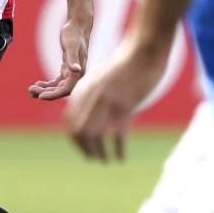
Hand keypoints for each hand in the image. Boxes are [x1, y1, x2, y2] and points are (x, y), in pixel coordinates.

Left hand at [28, 19, 89, 100]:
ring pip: (58, 87)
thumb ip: (73, 59)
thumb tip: (76, 70)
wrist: (78, 26)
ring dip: (45, 90)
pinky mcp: (67, 68)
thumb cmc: (74, 34)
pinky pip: (57, 81)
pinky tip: (39, 84)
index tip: (40, 96)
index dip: (53, 95)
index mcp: (79, 73)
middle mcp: (76, 75)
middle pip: (60, 91)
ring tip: (31, 89)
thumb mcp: (72, 46)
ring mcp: (71, 72)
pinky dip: (48, 84)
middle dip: (45, 93)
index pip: (66, 90)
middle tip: (30, 91)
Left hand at [64, 38, 167, 161]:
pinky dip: (119, 150)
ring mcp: (108, 102)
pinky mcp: (126, 105)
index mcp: (83, 90)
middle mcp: (91, 97)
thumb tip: (84, 116)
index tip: (84, 149)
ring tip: (105, 161)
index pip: (69, 122)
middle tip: (94, 158)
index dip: (75, 140)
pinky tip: (121, 158)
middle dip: (85, 149)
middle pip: (79, 132)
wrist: (144, 51)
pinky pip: (118, 135)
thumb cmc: (125, 66)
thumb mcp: (100, 79)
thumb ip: (90, 95)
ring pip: (96, 136)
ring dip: (99, 153)